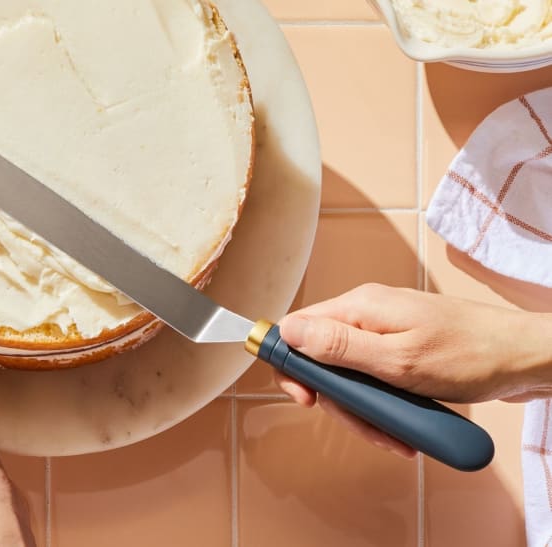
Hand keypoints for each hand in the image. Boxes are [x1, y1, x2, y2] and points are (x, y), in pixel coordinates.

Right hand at [273, 283, 551, 457]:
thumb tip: (288, 330)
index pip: (297, 329)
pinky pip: (374, 381)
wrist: (527, 359)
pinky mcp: (401, 349)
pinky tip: (404, 428)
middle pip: (322, 362)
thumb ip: (339, 347)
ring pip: (349, 378)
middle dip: (340, 402)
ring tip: (396, 437)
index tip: (308, 400)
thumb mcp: (397, 360)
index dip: (292, 368)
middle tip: (368, 426)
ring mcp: (385, 332)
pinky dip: (385, 407)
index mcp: (359, 307)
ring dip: (366, 413)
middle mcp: (367, 315)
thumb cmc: (470, 356)